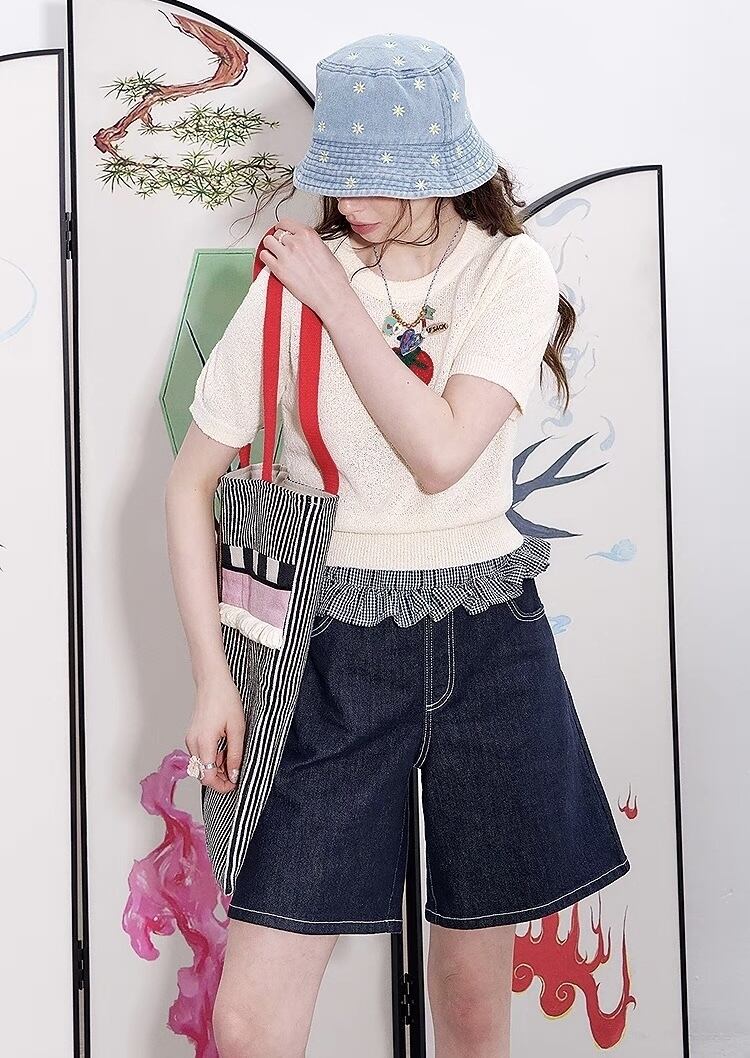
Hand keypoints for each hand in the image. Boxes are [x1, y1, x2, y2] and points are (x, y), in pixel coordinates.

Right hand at [185, 672, 245, 793]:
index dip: (221, 786)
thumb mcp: (237, 729)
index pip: (207, 777)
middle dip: (220, 778)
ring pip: (201, 766)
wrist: (213, 682)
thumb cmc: (225, 699)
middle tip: (236, 771)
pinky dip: (212, 758)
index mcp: (204, 742)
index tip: (235, 784)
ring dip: (216, 768)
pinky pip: (200, 755)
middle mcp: (193, 743)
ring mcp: (191, 740)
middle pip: (202, 774)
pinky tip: (224, 748)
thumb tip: (234, 775)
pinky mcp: (192, 736)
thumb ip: (235, 755)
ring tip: (232, 755)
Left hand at [258, 216, 353, 319]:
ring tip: (274, 253)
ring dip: (270, 247)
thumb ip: (310, 243)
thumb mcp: (325, 250)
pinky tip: (272, 262)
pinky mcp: (279, 269)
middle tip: (281, 247)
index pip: (287, 223)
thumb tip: (303, 243)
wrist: (331, 294)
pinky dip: (266, 258)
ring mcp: (286, 255)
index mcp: (308, 235)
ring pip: (268, 241)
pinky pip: (264, 256)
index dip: (282, 228)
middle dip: (279, 240)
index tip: (281, 231)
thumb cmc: (333, 278)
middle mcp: (296, 242)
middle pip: (277, 233)